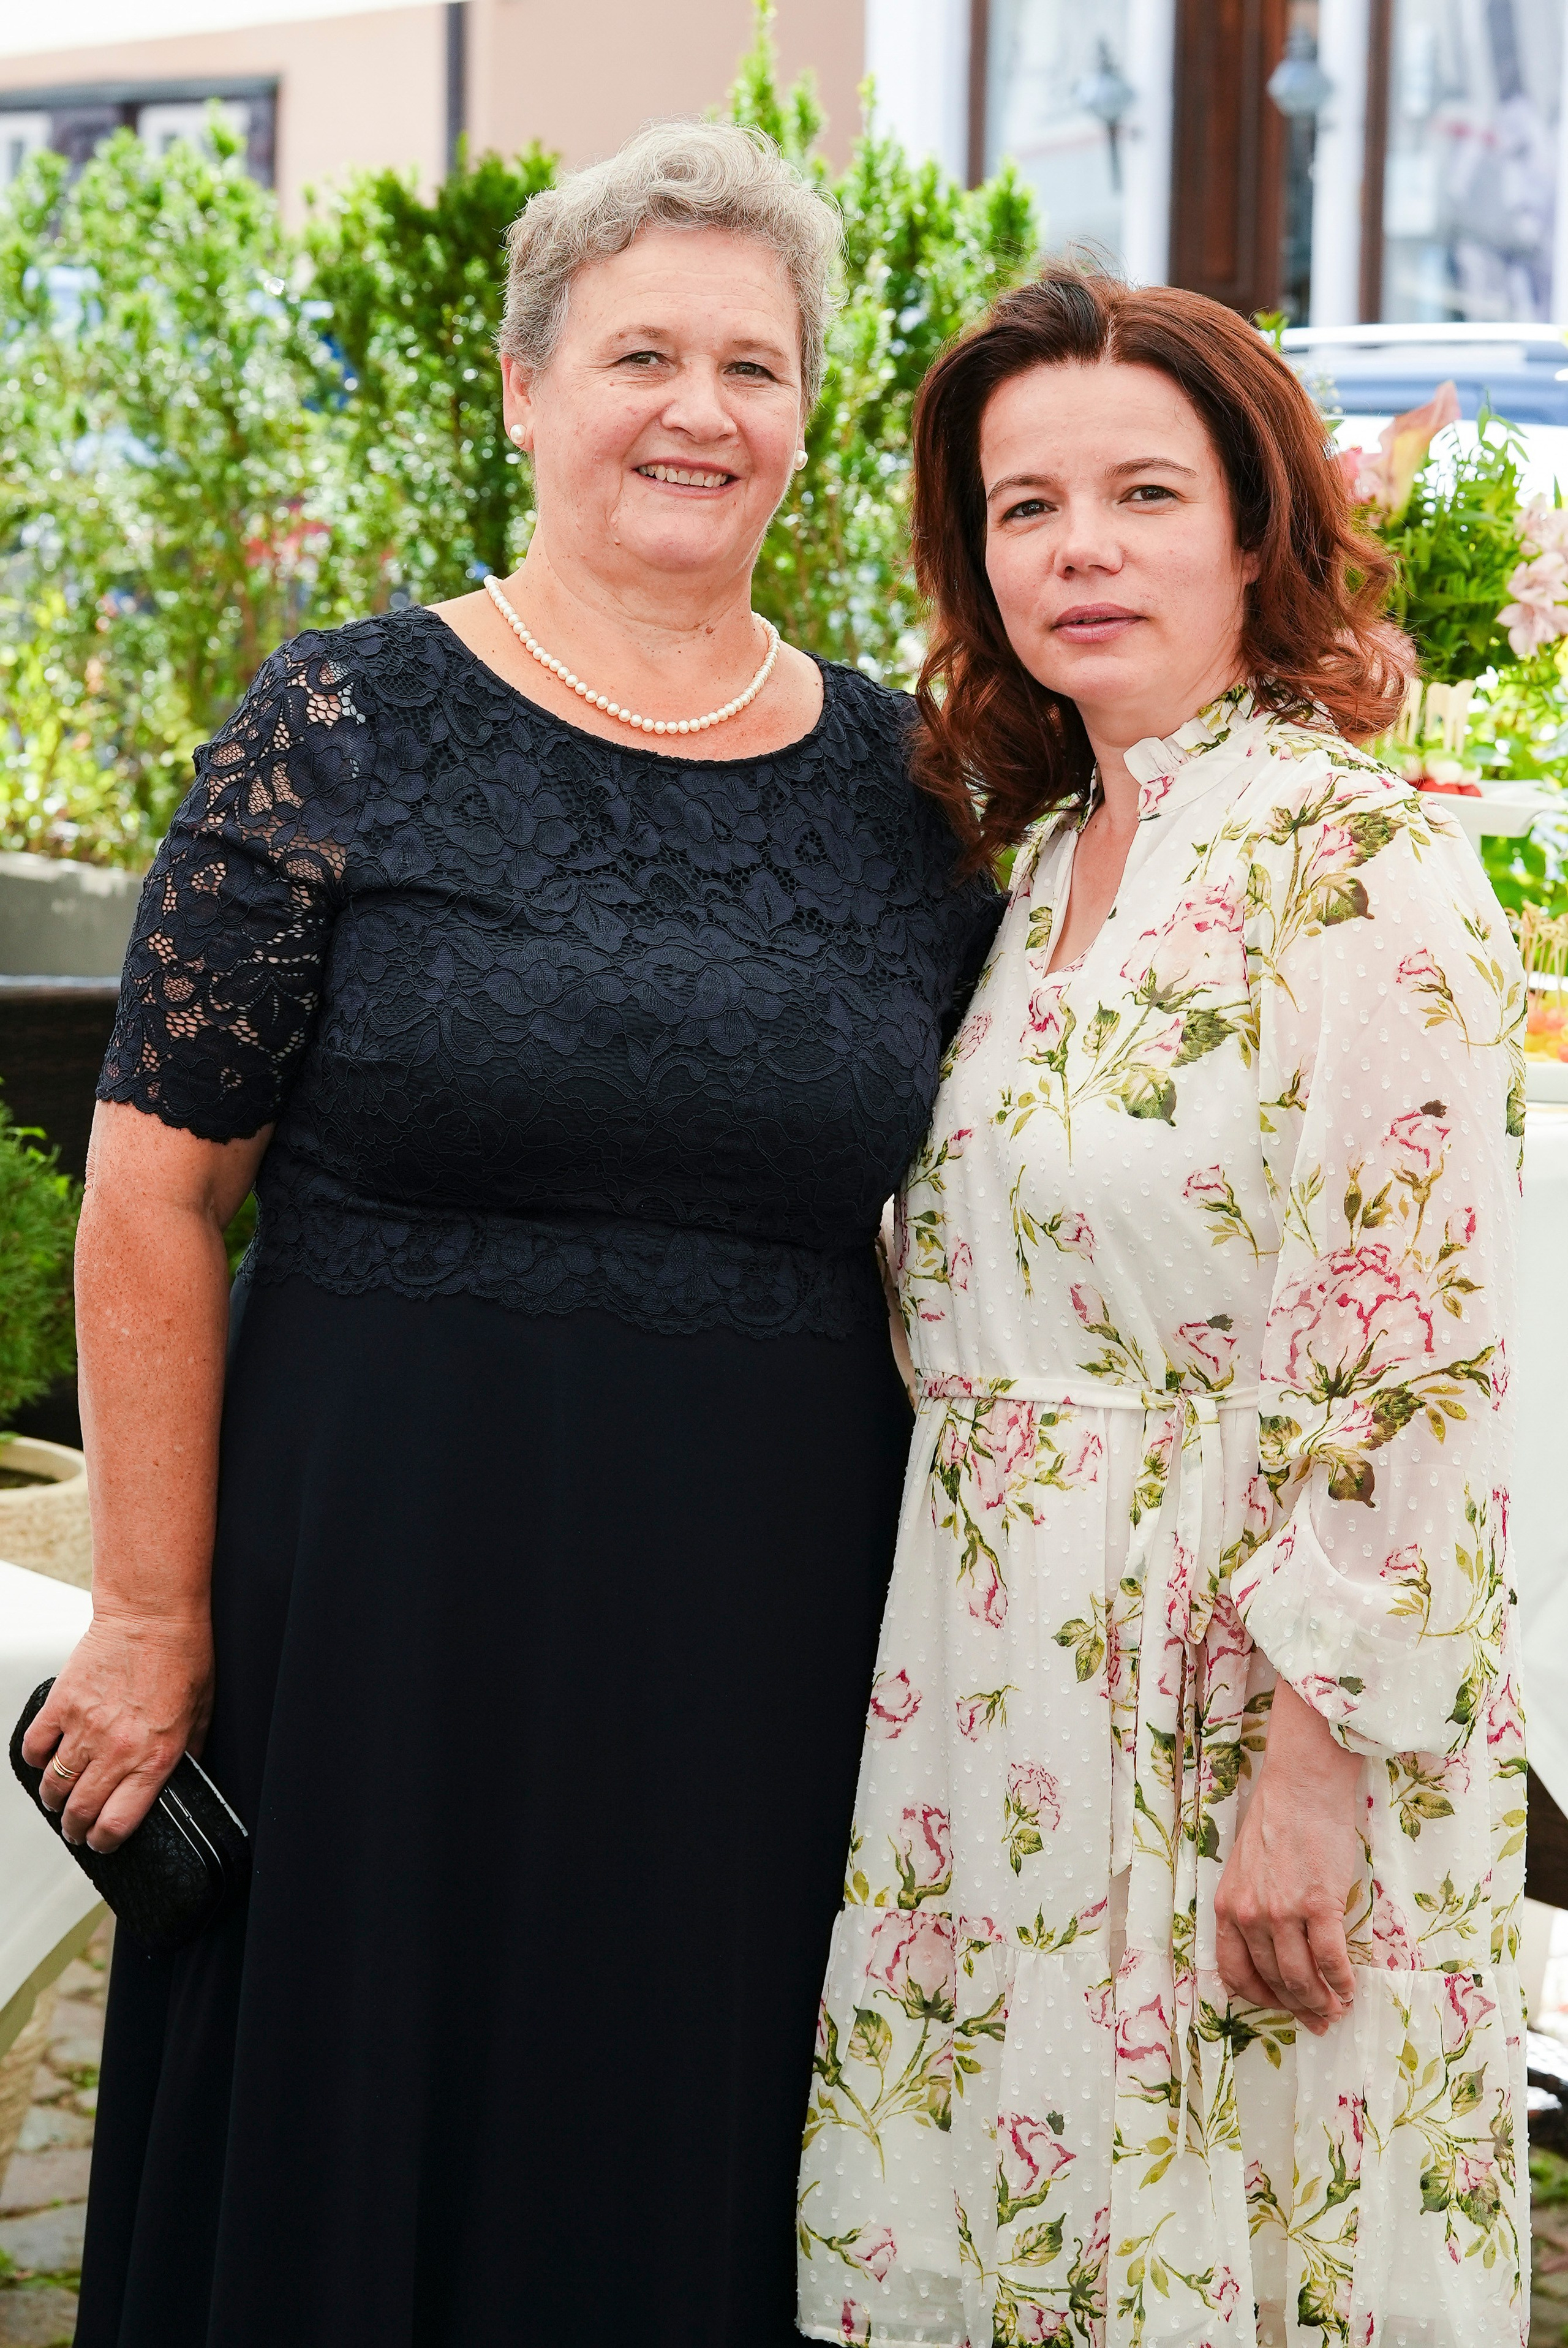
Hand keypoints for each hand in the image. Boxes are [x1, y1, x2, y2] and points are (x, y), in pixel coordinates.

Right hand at [20, 1611, 212, 1853]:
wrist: (154, 1614)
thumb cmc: (184, 1656)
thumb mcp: (201, 1715)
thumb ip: (186, 1754)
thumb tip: (180, 1781)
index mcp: (154, 1758)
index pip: (117, 1823)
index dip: (106, 1841)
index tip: (104, 1841)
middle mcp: (116, 1749)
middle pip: (81, 1811)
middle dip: (76, 1829)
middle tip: (78, 1828)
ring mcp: (84, 1727)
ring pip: (54, 1786)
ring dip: (55, 1800)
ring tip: (62, 1800)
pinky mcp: (62, 1704)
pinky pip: (35, 1748)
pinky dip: (37, 1761)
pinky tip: (48, 1761)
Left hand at [1214, 1677, 1361, 2035]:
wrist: (1302, 1784)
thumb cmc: (1279, 1819)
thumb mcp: (1247, 1867)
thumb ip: (1251, 1905)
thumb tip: (1270, 1945)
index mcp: (1228, 1906)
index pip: (1234, 1971)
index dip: (1259, 1999)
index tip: (1280, 2007)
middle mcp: (1249, 1915)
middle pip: (1273, 1980)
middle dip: (1298, 2007)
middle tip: (1319, 2020)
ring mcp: (1282, 1912)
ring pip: (1301, 1978)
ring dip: (1322, 2002)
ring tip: (1338, 2009)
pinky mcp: (1318, 1905)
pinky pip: (1331, 1960)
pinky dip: (1342, 1982)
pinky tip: (1350, 1988)